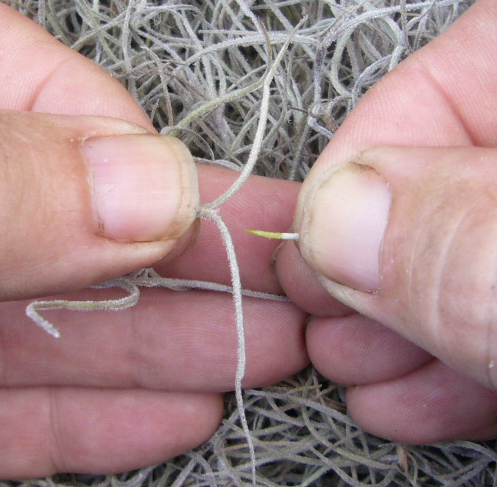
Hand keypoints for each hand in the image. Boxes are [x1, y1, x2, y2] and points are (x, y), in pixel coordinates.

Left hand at [0, 6, 307, 477]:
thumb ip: (10, 185)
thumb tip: (150, 184)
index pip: (67, 111)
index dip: (158, 164)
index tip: (240, 214)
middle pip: (96, 236)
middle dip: (201, 271)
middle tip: (295, 292)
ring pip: (70, 329)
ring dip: (171, 350)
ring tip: (265, 357)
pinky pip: (20, 412)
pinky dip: (95, 419)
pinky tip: (174, 415)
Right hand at [277, 0, 496, 443]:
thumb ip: (471, 243)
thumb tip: (342, 222)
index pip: (444, 81)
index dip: (363, 172)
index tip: (317, 256)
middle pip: (444, 178)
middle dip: (372, 267)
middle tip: (327, 328)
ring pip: (464, 252)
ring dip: (402, 324)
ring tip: (361, 375)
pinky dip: (457, 354)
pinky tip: (418, 395)